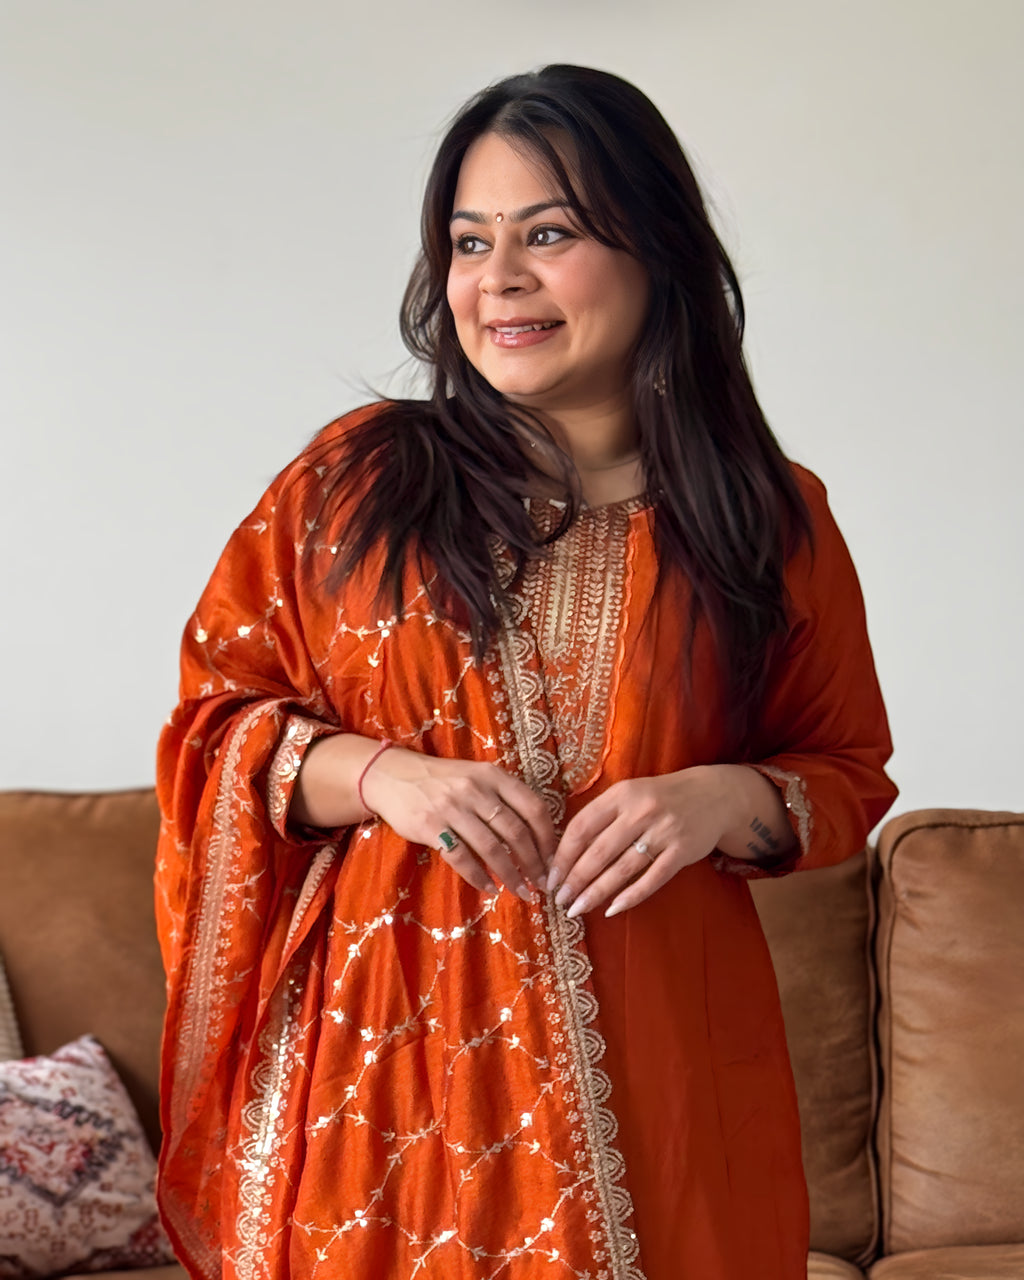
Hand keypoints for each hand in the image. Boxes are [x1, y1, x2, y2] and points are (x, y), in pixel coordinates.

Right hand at [361, 747, 556, 899]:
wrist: (393, 776)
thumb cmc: (443, 780)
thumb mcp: (477, 777)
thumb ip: (503, 798)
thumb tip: (537, 837)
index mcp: (494, 775)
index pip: (533, 807)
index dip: (548, 838)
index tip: (553, 860)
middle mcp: (476, 789)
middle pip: (516, 832)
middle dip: (533, 863)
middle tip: (541, 884)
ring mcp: (452, 807)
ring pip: (492, 847)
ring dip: (510, 875)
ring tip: (520, 892)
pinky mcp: (430, 825)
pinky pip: (461, 857)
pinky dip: (478, 876)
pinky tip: (488, 889)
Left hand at [546, 765, 793, 918]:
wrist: (712, 794)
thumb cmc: (659, 798)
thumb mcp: (629, 794)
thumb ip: (602, 816)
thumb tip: (565, 853)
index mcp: (621, 794)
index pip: (582, 826)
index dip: (563, 854)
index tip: (551, 876)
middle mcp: (641, 811)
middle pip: (599, 851)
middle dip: (576, 879)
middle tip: (560, 899)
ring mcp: (663, 832)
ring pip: (622, 869)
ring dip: (597, 892)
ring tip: (578, 908)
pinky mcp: (682, 851)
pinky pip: (652, 879)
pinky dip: (630, 897)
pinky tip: (612, 909)